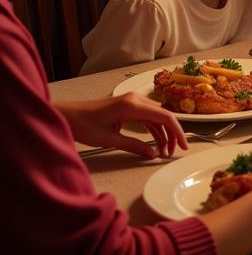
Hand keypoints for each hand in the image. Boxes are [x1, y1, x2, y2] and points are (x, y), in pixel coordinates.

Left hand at [58, 93, 187, 158]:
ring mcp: (132, 102)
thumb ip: (133, 146)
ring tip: (165, 151)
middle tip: (174, 153)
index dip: (176, 132)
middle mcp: (136, 100)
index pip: (164, 116)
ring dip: (163, 133)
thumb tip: (153, 155)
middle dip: (171, 134)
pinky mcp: (127, 107)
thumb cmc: (83, 126)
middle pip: (163, 116)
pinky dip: (153, 130)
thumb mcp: (109, 139)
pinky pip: (146, 117)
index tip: (182, 147)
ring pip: (156, 117)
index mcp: (132, 105)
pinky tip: (155, 143)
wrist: (65, 115)